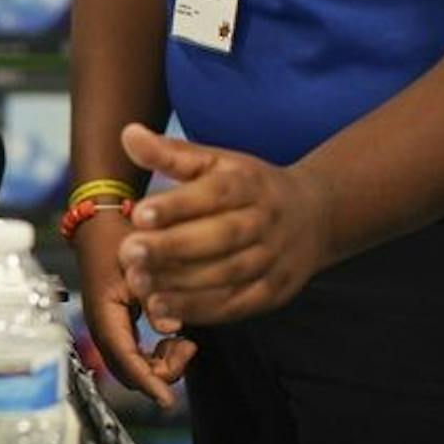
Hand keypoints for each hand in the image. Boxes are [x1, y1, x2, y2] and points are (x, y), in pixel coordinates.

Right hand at [74, 209, 196, 408]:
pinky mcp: (116, 327)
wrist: (100, 226)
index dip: (149, 382)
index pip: (126, 359)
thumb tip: (172, 330)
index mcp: (105, 314)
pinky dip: (155, 356)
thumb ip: (154, 297)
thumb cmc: (118, 240)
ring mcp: (107, 329)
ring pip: (132, 367)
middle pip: (129, 372)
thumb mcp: (138, 264)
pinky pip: (134, 355)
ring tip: (182, 342)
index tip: (169, 401)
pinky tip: (172, 337)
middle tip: (187, 348)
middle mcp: (102, 327)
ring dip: (159, 365)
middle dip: (160, 373)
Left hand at [116, 122, 336, 326]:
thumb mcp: (216, 162)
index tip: (139, 213)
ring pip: (227, 274)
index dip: (178, 205)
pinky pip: (236, 305)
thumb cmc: (249, 186)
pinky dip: (199, 310)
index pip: (215, 193)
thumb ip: (171, 153)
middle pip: (221, 237)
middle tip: (129, 253)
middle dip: (173, 247)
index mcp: (250, 184)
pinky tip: (163, 309)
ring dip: (180, 284)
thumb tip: (128, 134)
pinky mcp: (273, 292)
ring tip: (139, 284)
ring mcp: (273, 259)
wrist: (315, 216)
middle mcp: (265, 221)